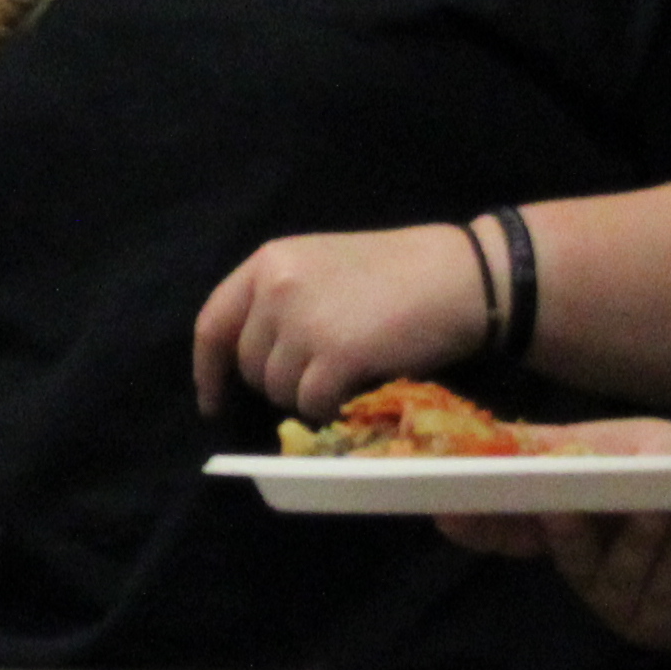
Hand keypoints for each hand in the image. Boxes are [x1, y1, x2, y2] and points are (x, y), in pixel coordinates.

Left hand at [193, 221, 496, 420]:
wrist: (460, 276)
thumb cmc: (399, 272)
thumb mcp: (324, 268)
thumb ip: (282, 301)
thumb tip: (252, 360)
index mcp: (269, 260)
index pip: (213, 323)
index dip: (209, 370)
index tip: (214, 400)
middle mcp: (276, 287)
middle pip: (250, 365)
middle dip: (279, 382)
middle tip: (323, 372)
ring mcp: (303, 321)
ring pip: (279, 390)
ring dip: (309, 395)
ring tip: (349, 371)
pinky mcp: (334, 356)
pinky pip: (312, 404)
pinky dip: (332, 408)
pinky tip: (358, 388)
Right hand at [433, 421, 670, 647]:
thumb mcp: (635, 442)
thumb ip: (569, 445)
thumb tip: (497, 435)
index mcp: (573, 519)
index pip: (511, 524)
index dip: (478, 519)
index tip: (443, 509)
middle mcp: (585, 565)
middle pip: (548, 548)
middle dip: (556, 526)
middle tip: (560, 506)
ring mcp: (618, 602)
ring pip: (603, 573)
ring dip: (637, 536)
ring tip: (666, 508)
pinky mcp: (656, 627)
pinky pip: (650, 592)